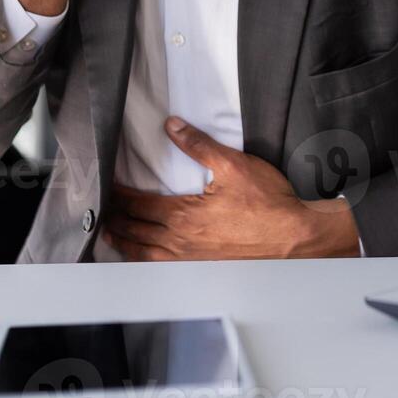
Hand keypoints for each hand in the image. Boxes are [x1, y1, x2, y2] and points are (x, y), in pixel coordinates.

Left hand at [102, 117, 361, 260]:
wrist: (295, 239)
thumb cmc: (268, 204)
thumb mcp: (234, 165)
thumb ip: (198, 145)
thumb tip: (172, 126)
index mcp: (182, 216)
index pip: (138, 204)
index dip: (119, 195)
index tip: (107, 188)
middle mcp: (180, 242)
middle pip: (136, 231)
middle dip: (115, 220)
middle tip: (102, 213)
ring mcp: (190, 261)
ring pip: (145, 254)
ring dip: (125, 244)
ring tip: (113, 237)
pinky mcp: (203, 270)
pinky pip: (163, 268)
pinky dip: (145, 262)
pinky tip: (146, 259)